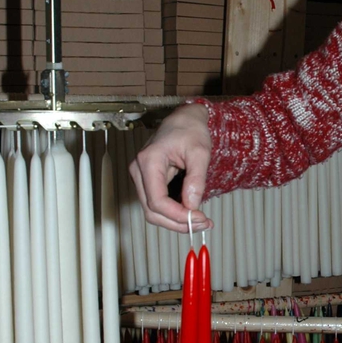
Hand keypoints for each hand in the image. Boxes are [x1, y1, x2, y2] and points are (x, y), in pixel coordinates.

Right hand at [129, 103, 213, 232]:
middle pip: (151, 211)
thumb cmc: (190, 130)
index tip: (198, 218)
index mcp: (149, 161)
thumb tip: (192, 205)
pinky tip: (191, 212)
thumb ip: (196, 179)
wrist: (184, 119)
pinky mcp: (147, 181)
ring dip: (175, 220)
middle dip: (177, 223)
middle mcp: (139, 171)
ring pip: (152, 211)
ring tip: (200, 220)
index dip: (177, 215)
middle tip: (202, 223)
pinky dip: (173, 213)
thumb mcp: (200, 152)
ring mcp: (140, 177)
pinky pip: (157, 203)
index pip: (157, 201)